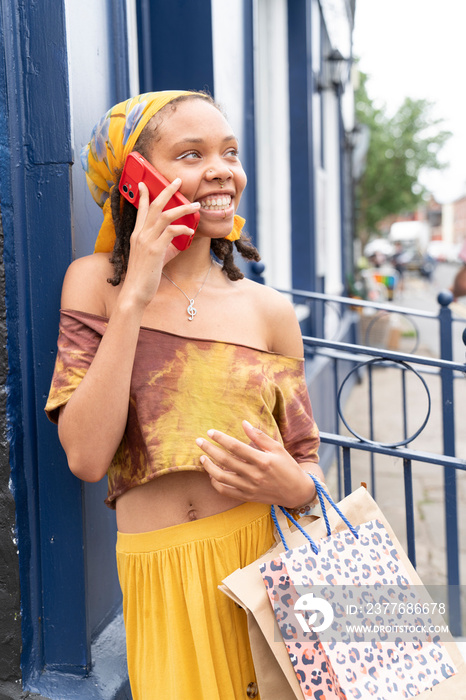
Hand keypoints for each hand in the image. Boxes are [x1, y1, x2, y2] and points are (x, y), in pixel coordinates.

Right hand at [122, 179, 200, 306]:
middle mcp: (140, 234)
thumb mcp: (156, 257)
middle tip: (178, 180)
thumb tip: (182, 241)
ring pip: (165, 216)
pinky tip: (191, 231)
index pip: (141, 209)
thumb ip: (168, 246)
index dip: (144, 195)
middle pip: (155, 206)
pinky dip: (183, 229)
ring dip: (182, 208)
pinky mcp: (154, 250)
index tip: (145, 182)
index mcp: (138, 234)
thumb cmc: (145, 276)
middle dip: (167, 191)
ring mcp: (146, 241)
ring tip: (195, 205)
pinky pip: (171, 232)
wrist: (135, 292)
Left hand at [195, 420, 316, 507]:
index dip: (221, 438)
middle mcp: (255, 475)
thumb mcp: (277, 448)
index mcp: (263, 460)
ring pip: (222, 478)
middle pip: (225, 460)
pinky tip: (212, 474)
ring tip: (202, 458)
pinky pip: (226, 491)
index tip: (210, 432)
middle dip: (209, 450)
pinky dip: (216, 483)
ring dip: (209, 467)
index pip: (236, 447)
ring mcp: (250, 487)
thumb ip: (259, 436)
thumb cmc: (287, 467)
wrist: (296, 492)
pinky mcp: (247, 497)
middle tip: (199, 441)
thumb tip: (243, 423)